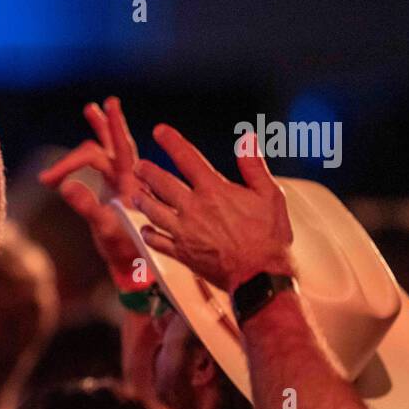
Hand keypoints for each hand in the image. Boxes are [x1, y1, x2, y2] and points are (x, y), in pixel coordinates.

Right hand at [38, 97, 145, 287]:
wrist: (135, 267)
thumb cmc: (124, 250)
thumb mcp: (105, 229)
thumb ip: (87, 207)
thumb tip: (66, 186)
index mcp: (131, 182)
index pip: (104, 156)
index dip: (74, 162)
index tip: (50, 181)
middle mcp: (129, 177)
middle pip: (116, 143)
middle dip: (105, 126)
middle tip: (94, 107)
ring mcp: (123, 181)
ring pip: (113, 147)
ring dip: (102, 128)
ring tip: (93, 108)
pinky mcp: (115, 188)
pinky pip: (108, 159)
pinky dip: (99, 143)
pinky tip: (91, 131)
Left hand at [133, 127, 293, 292]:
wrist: (260, 277)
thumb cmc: (270, 236)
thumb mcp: (270, 196)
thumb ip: (255, 167)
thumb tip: (248, 138)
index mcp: (214, 191)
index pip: (187, 158)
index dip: (172, 142)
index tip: (159, 131)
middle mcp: (194, 209)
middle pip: (161, 184)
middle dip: (147, 172)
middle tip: (138, 166)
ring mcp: (184, 232)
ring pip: (153, 211)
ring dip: (143, 200)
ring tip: (137, 193)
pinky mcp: (181, 254)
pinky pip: (156, 241)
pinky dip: (148, 233)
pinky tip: (146, 229)